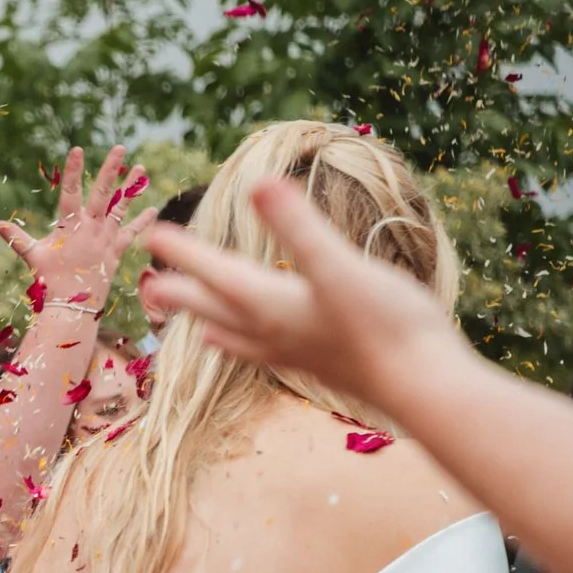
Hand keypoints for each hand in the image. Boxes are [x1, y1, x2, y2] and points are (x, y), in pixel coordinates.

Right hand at [0, 144, 156, 306]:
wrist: (71, 305)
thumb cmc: (48, 279)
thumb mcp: (31, 255)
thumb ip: (15, 237)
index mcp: (69, 227)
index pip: (69, 193)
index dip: (72, 171)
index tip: (77, 150)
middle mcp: (90, 229)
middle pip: (102, 193)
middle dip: (110, 169)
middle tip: (120, 148)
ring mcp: (105, 239)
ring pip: (120, 208)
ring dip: (131, 188)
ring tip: (141, 169)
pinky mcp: (116, 252)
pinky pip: (130, 233)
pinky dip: (142, 222)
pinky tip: (153, 207)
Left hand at [143, 178, 463, 410]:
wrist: (424, 387)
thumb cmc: (385, 324)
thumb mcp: (339, 265)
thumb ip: (298, 227)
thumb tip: (260, 185)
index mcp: (268, 304)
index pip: (214, 272)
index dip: (184, 250)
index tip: (152, 233)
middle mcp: (270, 332)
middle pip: (212, 307)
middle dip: (182, 291)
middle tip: (148, 283)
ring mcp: (292, 352)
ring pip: (234, 334)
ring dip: (208, 322)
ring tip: (187, 320)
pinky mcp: (318, 364)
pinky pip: (263, 352)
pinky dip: (245, 343)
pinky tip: (254, 346)